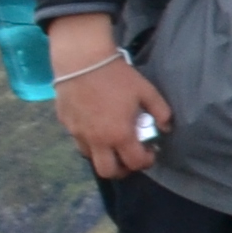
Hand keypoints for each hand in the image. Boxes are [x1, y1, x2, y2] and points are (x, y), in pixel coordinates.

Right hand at [45, 14, 169, 177]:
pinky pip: (78, 140)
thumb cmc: (117, 76)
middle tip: (129, 156)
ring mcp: (77, 133)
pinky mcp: (65, 123)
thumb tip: (166, 127)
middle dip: (122, 169)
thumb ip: (161, 112)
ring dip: (104, 155)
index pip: (134, 163)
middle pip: (107, 172)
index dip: (146, 161)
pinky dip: (90, 141)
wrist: (82, 61)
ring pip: (90, 158)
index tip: (150, 152)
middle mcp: (97, 140)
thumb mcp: (146, 92)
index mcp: (119, 134)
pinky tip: (97, 126)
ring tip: (113, 141)